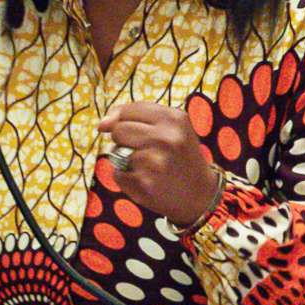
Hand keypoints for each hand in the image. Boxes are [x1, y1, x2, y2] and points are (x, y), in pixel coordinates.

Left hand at [97, 102, 224, 229]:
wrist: (201, 195)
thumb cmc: (181, 158)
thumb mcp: (174, 129)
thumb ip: (141, 119)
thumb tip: (103, 123)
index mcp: (174, 118)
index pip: (130, 109)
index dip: (117, 117)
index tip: (113, 126)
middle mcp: (166, 136)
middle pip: (119, 129)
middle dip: (121, 139)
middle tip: (140, 150)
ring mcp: (156, 159)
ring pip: (117, 151)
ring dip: (125, 158)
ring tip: (146, 165)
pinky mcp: (146, 181)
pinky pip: (118, 173)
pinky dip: (126, 177)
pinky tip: (146, 180)